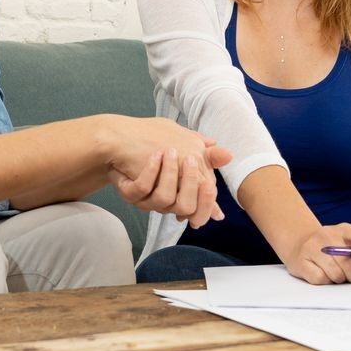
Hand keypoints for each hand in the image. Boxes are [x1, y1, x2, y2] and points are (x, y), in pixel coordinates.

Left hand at [102, 117, 231, 228]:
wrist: (121, 144)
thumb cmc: (155, 146)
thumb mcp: (186, 146)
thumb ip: (206, 154)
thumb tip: (229, 155)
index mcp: (181, 195)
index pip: (200, 203)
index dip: (207, 197)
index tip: (210, 180)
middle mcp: (165, 201)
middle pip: (184, 206)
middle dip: (189, 183)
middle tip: (190, 158)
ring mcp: (146, 199)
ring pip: (162, 199)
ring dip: (167, 175)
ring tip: (168, 152)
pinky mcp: (130, 192)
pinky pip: (141, 189)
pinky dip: (149, 172)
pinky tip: (154, 156)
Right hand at [283, 222, 350, 284]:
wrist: (300, 243)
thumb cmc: (331, 247)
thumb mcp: (348, 242)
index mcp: (345, 229)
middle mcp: (328, 235)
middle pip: (350, 263)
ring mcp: (313, 247)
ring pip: (336, 275)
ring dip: (340, 280)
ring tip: (336, 273)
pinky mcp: (302, 261)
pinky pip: (321, 279)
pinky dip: (326, 281)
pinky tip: (323, 273)